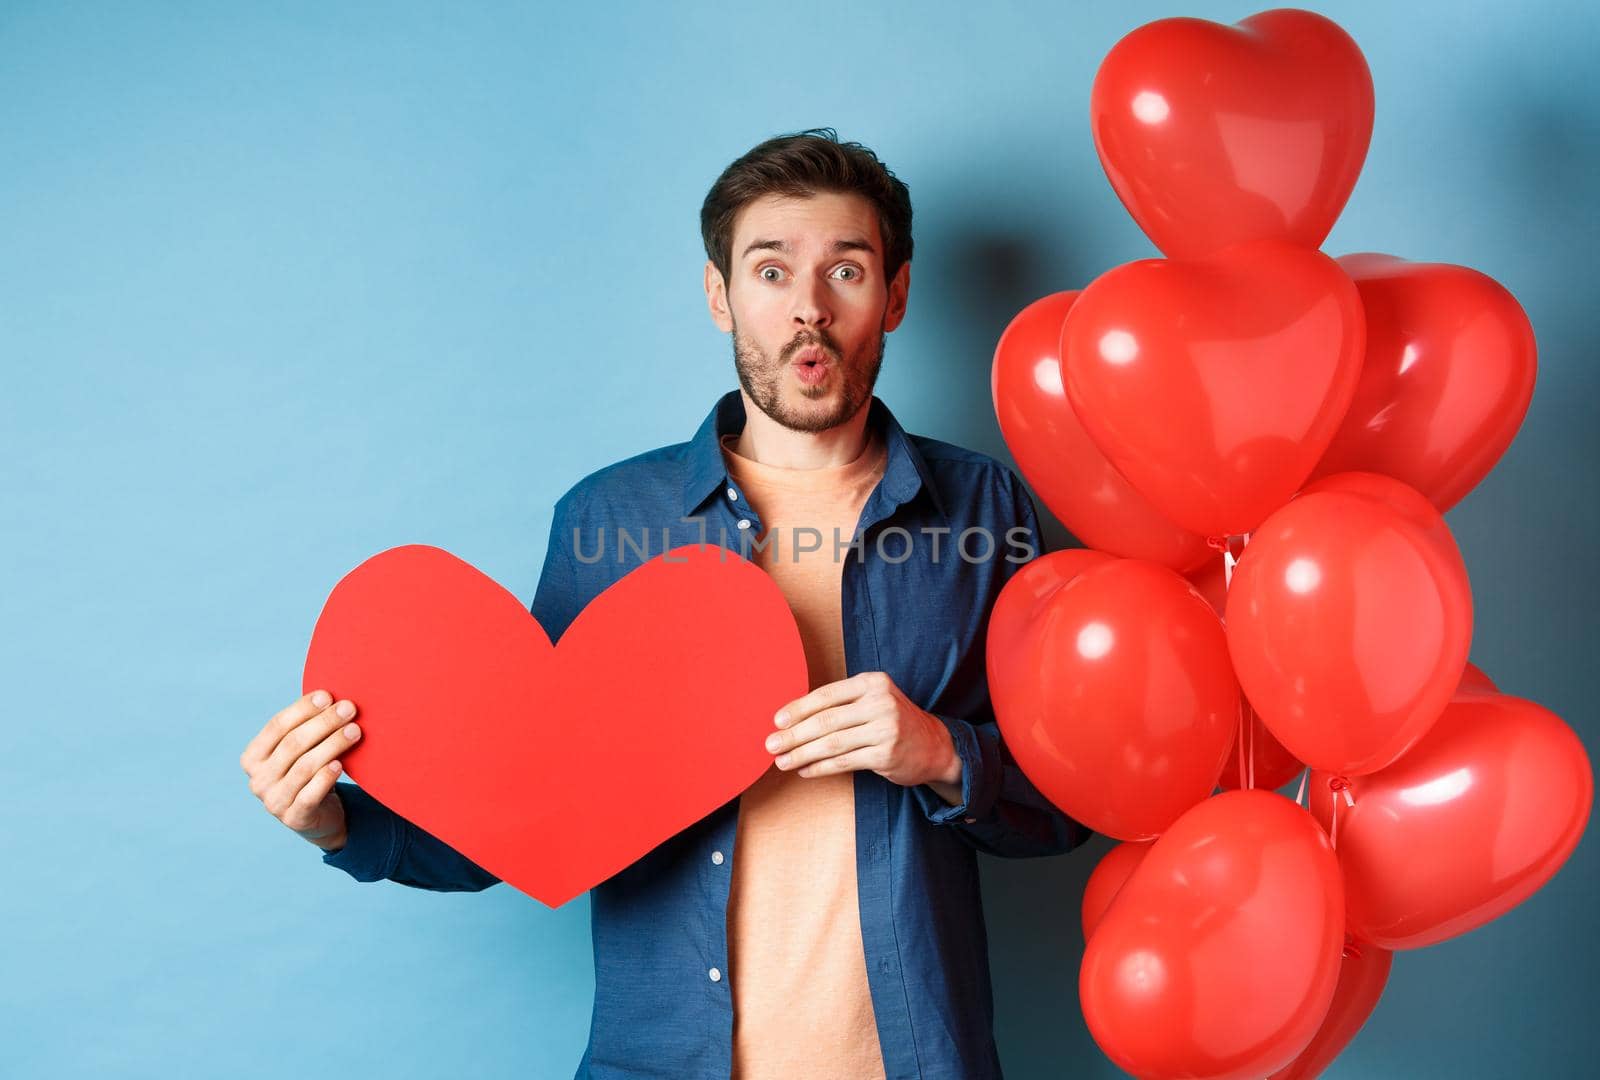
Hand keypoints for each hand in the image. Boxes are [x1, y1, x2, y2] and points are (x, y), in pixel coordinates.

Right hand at [240, 689, 362, 850]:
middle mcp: (258, 780)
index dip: (303, 709)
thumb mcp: (301, 750)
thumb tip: (331, 696)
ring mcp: (273, 801)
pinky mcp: (294, 818)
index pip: (277, 726)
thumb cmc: (310, 772)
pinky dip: (325, 777)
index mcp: (253, 757)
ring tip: (355, 731)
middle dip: (324, 723)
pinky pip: (310, 794)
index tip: (328, 695)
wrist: (318, 815)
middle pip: (293, 744)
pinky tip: (340, 764)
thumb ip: (305, 726)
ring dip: (332, 744)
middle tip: (349, 709)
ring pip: (305, 766)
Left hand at [764, 671, 962, 799]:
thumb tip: (793, 717)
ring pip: (832, 743)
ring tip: (783, 761)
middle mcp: (880, 702)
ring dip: (802, 754)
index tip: (777, 720)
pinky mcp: (886, 754)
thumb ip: (842, 704)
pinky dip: (821, 767)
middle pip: (826, 720)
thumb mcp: (873, 700)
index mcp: (873, 682)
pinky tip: (805, 770)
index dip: (798, 708)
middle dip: (794, 734)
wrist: (935, 746)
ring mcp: (885, 729)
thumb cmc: (893, 721)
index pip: (827, 694)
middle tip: (771, 744)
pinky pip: (844, 762)